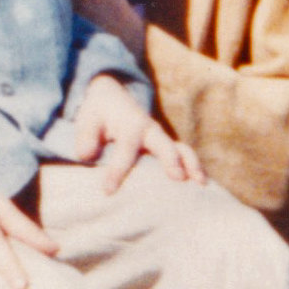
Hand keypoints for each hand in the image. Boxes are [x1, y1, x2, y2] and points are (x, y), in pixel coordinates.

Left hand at [61, 73, 196, 192]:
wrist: (112, 97)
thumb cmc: (99, 113)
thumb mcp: (87, 119)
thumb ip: (85, 136)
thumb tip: (86, 155)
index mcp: (130, 124)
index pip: (125, 149)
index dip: (117, 170)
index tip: (108, 191)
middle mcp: (150, 130)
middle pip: (163, 143)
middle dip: (170, 159)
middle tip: (177, 177)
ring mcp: (161, 138)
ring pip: (181, 149)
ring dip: (192, 164)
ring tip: (201, 183)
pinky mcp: (166, 146)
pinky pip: (184, 156)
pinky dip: (194, 167)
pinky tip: (203, 185)